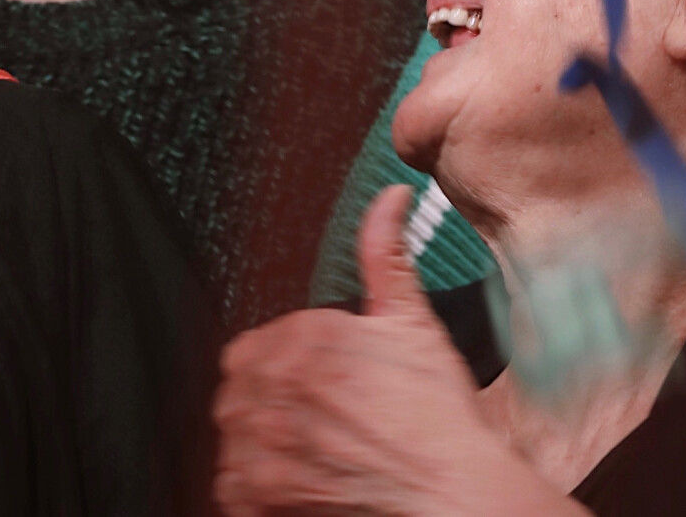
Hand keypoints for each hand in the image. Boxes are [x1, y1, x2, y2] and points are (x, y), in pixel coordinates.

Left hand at [213, 186, 583, 515]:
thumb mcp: (413, 321)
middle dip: (270, 393)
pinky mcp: (259, 498)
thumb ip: (385, 253)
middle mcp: (273, 388)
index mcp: (303, 338)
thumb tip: (388, 197)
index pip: (259, 343)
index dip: (291, 361)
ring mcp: (262, 447)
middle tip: (317, 413)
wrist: (454, 498)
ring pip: (233, 431)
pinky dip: (255, 483)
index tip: (322, 378)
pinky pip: (231, 483)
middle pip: (240, 383)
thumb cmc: (438, 417)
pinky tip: (298, 477)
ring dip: (260, 435)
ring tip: (310, 446)